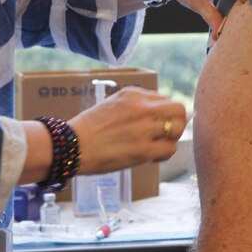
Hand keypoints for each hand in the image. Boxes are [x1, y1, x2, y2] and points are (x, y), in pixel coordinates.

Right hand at [70, 86, 187, 174]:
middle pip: (179, 109)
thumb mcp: (112, 105)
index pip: (164, 99)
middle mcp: (142, 108)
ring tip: (159, 146)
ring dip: (171, 138)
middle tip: (167, 134)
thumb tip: (157, 116)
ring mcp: (145, 128)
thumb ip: (135, 106)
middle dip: (178, 121)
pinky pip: (170, 149)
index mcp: (133, 94)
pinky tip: (153, 157)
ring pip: (178, 128)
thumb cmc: (89, 129)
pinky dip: (165, 154)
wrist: (72, 145)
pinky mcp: (144, 149)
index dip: (163, 114)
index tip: (156, 124)